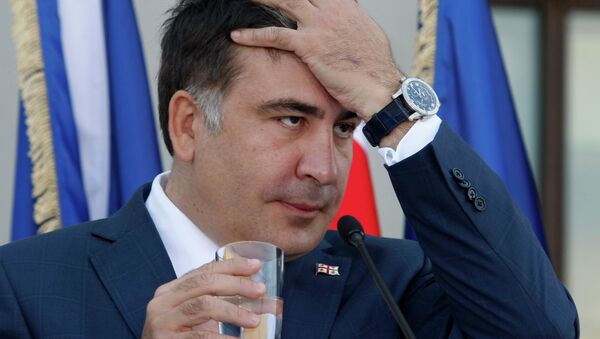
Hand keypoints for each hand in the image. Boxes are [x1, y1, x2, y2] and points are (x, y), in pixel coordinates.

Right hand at [141, 258, 265, 338]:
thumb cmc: (179, 337)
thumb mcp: (195, 315)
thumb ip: (218, 301)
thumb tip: (259, 296)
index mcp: (170, 290)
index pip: (204, 270)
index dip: (232, 266)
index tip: (256, 265)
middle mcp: (162, 302)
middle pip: (204, 283)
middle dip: (237, 284)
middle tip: (260, 290)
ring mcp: (161, 322)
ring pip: (203, 305)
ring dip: (234, 311)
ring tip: (254, 320)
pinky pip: (200, 335)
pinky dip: (223, 338)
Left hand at [230, 0, 403, 119]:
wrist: (381, 88)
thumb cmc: (375, 68)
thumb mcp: (366, 36)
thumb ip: (349, 23)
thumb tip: (345, 21)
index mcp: (345, 5)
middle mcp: (332, 9)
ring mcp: (320, 25)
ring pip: (283, 2)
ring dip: (261, 0)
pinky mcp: (310, 45)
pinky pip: (275, 35)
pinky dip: (253, 35)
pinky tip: (236, 34)